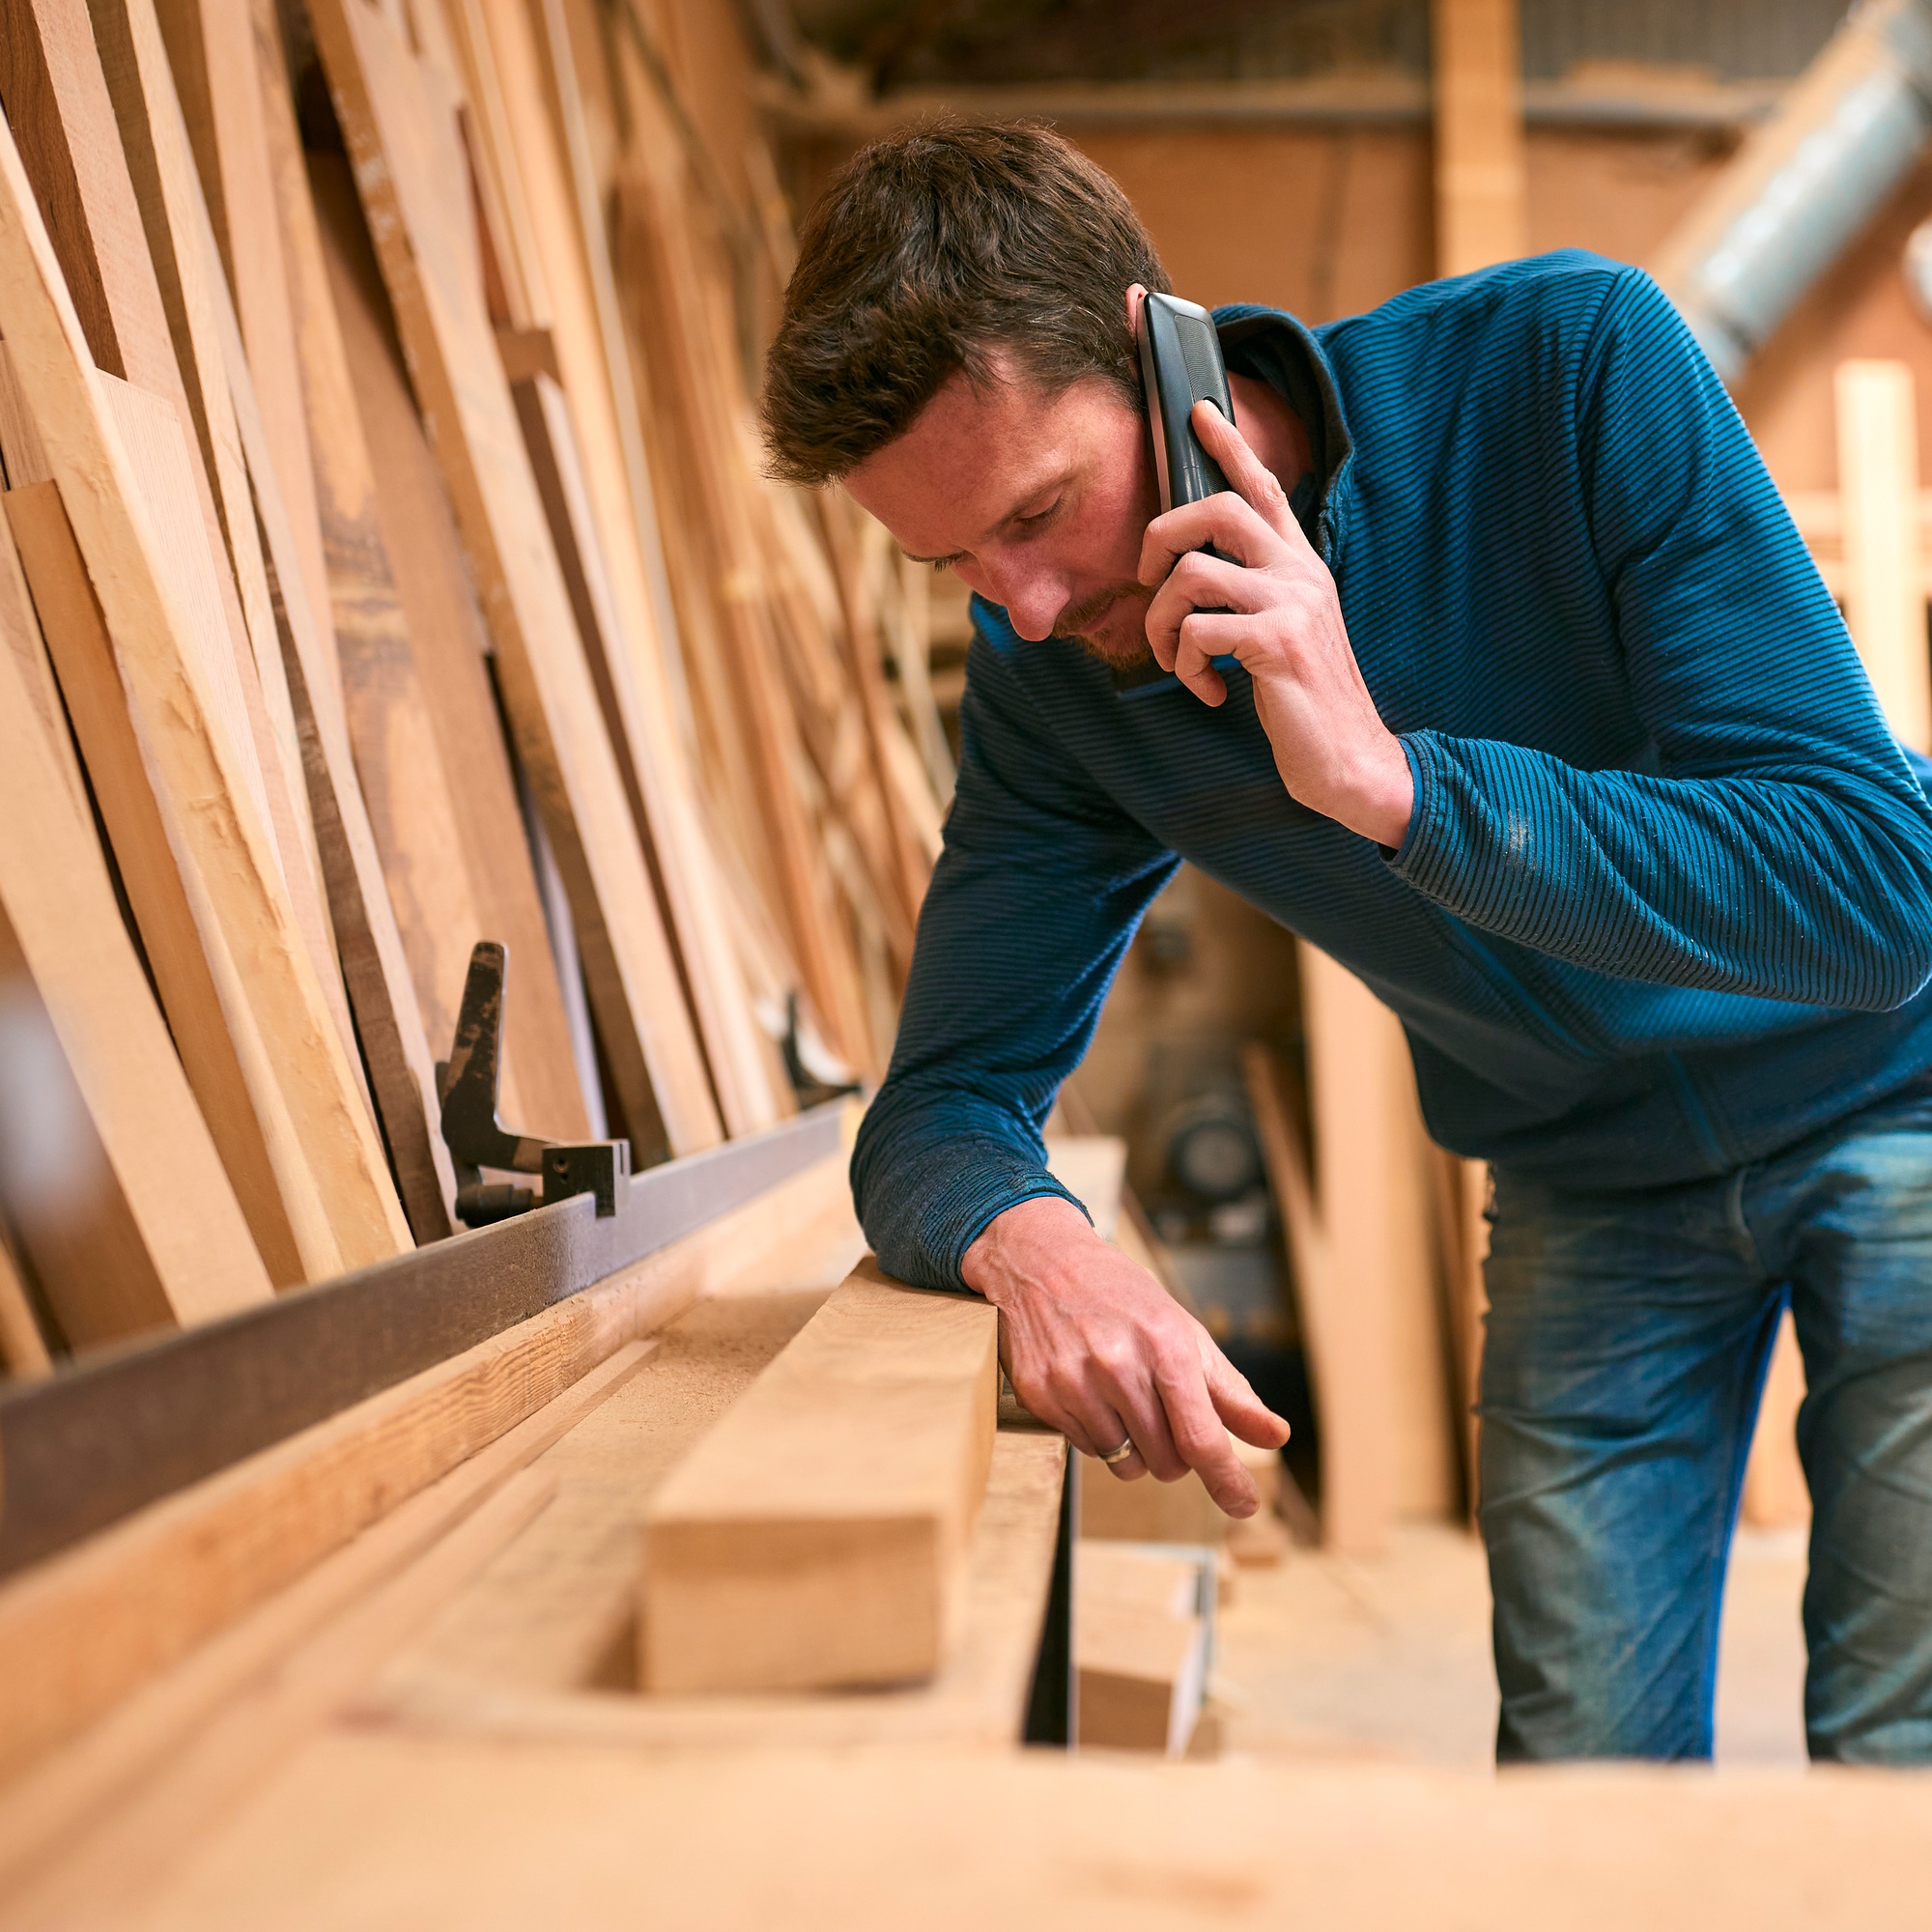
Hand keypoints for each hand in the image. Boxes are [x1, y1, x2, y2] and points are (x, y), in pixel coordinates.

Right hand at [961, 1195, 1288, 1516]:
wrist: (1043, 1262)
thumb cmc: (1122, 1297)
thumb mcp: (1182, 1330)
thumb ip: (1229, 1390)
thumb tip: (1276, 1436)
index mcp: (1164, 1345)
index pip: (1200, 1436)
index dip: (1227, 1479)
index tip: (1244, 1505)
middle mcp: (1118, 1366)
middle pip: (1167, 1462)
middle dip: (1175, 1452)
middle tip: (1161, 1412)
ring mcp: (1074, 1382)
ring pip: (1126, 1464)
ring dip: (1135, 1448)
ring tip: (1122, 1398)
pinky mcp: (1041, 1396)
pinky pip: (1087, 1450)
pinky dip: (1099, 1435)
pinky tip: (1090, 1392)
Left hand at [1138, 399, 1413, 848]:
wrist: (1350, 759)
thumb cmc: (1305, 699)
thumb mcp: (1282, 632)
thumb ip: (1252, 595)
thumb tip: (1191, 578)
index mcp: (1299, 565)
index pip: (1264, 487)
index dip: (1229, 445)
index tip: (1198, 411)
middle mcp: (1299, 572)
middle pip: (1216, 509)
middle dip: (1161, 539)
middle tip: (1148, 583)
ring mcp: (1291, 604)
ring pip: (1191, 575)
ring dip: (1163, 623)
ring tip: (1178, 660)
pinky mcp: (1278, 643)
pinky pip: (1199, 631)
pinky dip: (1186, 665)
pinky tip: (1208, 690)